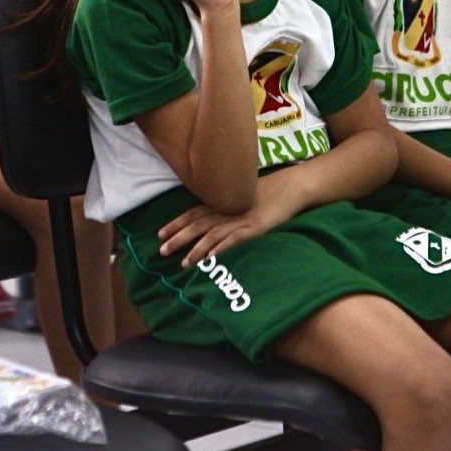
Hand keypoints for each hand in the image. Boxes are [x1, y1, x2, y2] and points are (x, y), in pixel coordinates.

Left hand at [157, 173, 304, 267]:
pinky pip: (234, 240)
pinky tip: (211, 258)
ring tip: (183, 263)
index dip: (176, 223)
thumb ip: (226, 206)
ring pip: (212, 234)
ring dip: (196, 249)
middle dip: (179, 238)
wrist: (290, 187)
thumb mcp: (240, 197)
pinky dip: (221, 248)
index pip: (194, 213)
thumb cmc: (267, 193)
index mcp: (223, 201)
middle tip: (162, 251)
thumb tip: (210, 220)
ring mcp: (240, 219)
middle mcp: (227, 210)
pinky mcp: (254, 227)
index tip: (160, 234)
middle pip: (198, 224)